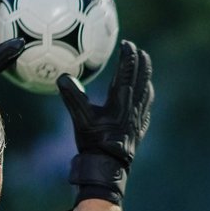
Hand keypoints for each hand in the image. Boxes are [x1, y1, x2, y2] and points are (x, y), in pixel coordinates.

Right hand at [58, 40, 152, 204]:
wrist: (109, 166)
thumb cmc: (93, 142)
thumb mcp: (80, 118)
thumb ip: (72, 96)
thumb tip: (62, 77)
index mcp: (120, 100)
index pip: (127, 71)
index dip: (128, 55)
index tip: (127, 43)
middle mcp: (133, 105)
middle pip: (142, 76)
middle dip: (141, 60)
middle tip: (137, 49)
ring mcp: (139, 116)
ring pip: (147, 89)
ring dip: (146, 74)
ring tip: (143, 65)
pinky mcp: (141, 126)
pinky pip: (147, 104)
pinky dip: (146, 92)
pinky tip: (144, 93)